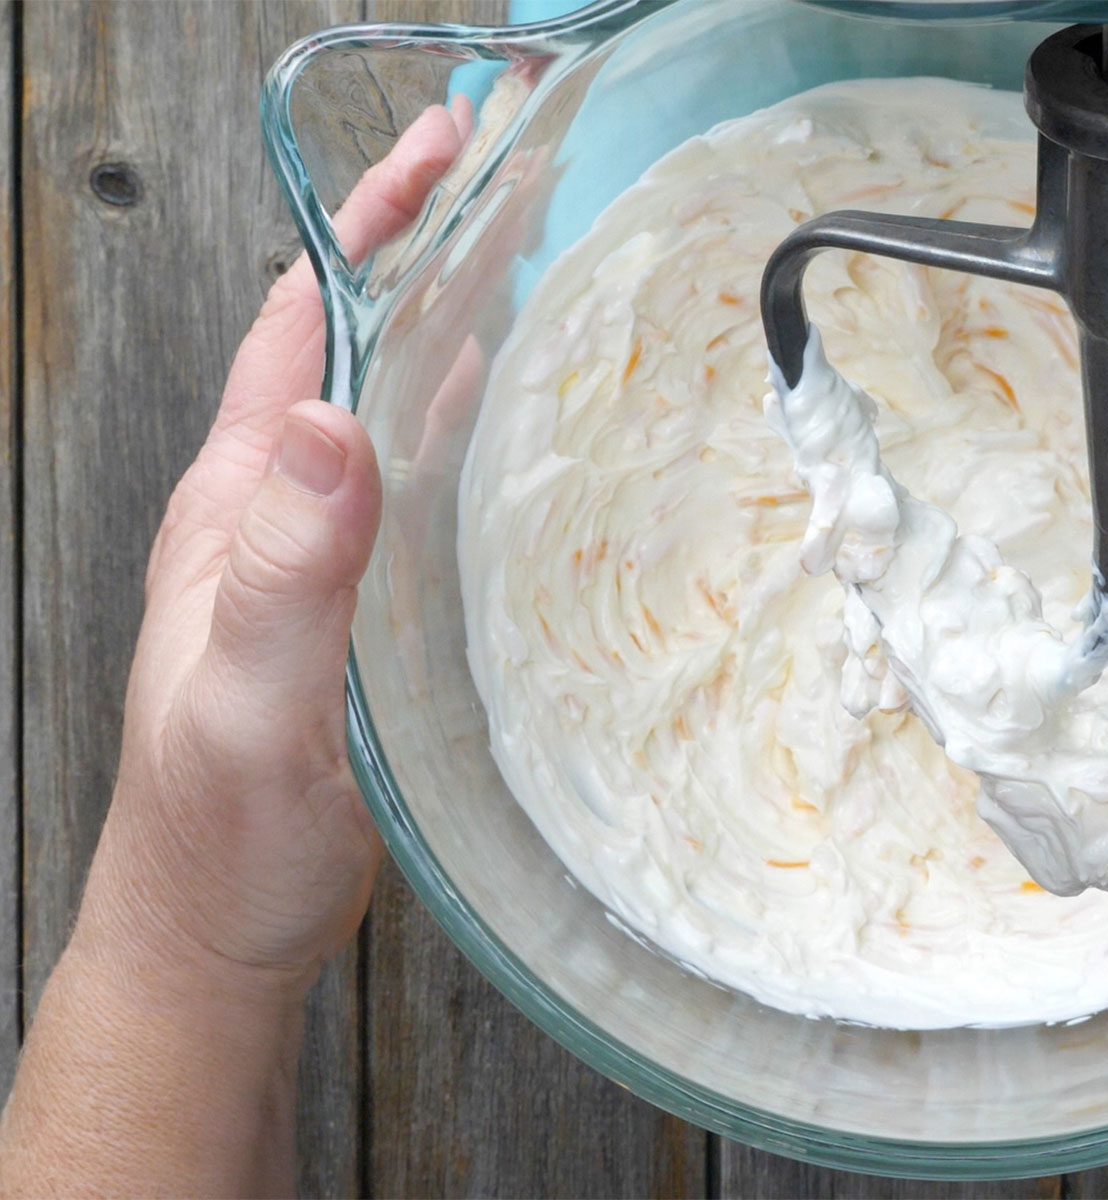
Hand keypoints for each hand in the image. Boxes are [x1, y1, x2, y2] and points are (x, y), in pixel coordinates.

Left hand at [0, 101, 470, 1197]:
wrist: (217, 932)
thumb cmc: (220, 834)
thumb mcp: (247, 698)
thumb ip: (285, 570)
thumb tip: (326, 420)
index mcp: (237, 502)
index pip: (305, 322)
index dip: (370, 223)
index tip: (446, 148)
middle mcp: (276, 510)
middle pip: (356, 342)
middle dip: (427, 244)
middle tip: (520, 179)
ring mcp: (320, 557)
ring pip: (393, 406)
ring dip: (455, 326)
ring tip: (538, 266)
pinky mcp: (365, 608)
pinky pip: (421, 486)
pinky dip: (469, 428)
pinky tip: (522, 427)